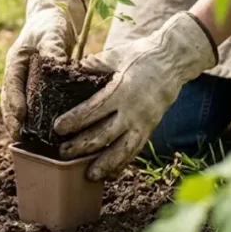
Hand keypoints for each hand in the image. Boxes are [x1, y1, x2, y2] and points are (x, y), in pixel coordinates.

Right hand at [2, 0, 85, 139]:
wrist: (53, 18)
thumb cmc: (50, 23)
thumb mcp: (51, 31)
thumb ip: (53, 45)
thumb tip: (58, 62)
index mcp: (16, 62)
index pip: (11, 84)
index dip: (14, 102)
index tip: (19, 118)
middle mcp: (17, 75)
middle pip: (9, 102)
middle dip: (13, 121)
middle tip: (19, 139)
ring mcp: (25, 83)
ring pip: (17, 107)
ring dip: (20, 125)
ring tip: (27, 144)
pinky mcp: (36, 88)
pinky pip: (31, 107)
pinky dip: (33, 121)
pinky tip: (42, 136)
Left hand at [54, 12, 218, 180]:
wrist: (173, 61)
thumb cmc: (139, 55)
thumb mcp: (114, 55)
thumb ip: (90, 65)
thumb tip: (65, 71)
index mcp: (122, 89)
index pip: (95, 109)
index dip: (76, 120)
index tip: (58, 128)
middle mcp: (133, 110)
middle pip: (105, 134)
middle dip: (83, 146)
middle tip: (63, 154)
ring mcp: (144, 122)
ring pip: (123, 150)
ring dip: (105, 164)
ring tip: (88, 175)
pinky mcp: (150, 129)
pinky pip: (135, 151)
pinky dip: (122, 164)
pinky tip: (110, 175)